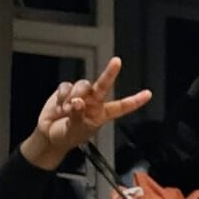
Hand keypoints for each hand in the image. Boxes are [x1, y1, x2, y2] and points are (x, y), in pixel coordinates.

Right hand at [21, 56, 150, 169]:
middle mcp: (94, 102)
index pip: (121, 107)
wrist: (50, 134)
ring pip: (82, 85)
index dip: (135, 101)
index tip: (148, 94)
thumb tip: (78, 102)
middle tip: (117, 62)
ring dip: (74, 96)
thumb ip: (78, 115)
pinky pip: (66, 86)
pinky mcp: (66, 90)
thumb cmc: (67, 136)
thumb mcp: (76, 130)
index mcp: (102, 115)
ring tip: (67, 111)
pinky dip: (62, 96)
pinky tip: (59, 106)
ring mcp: (80, 95)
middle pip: (103, 86)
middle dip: (110, 73)